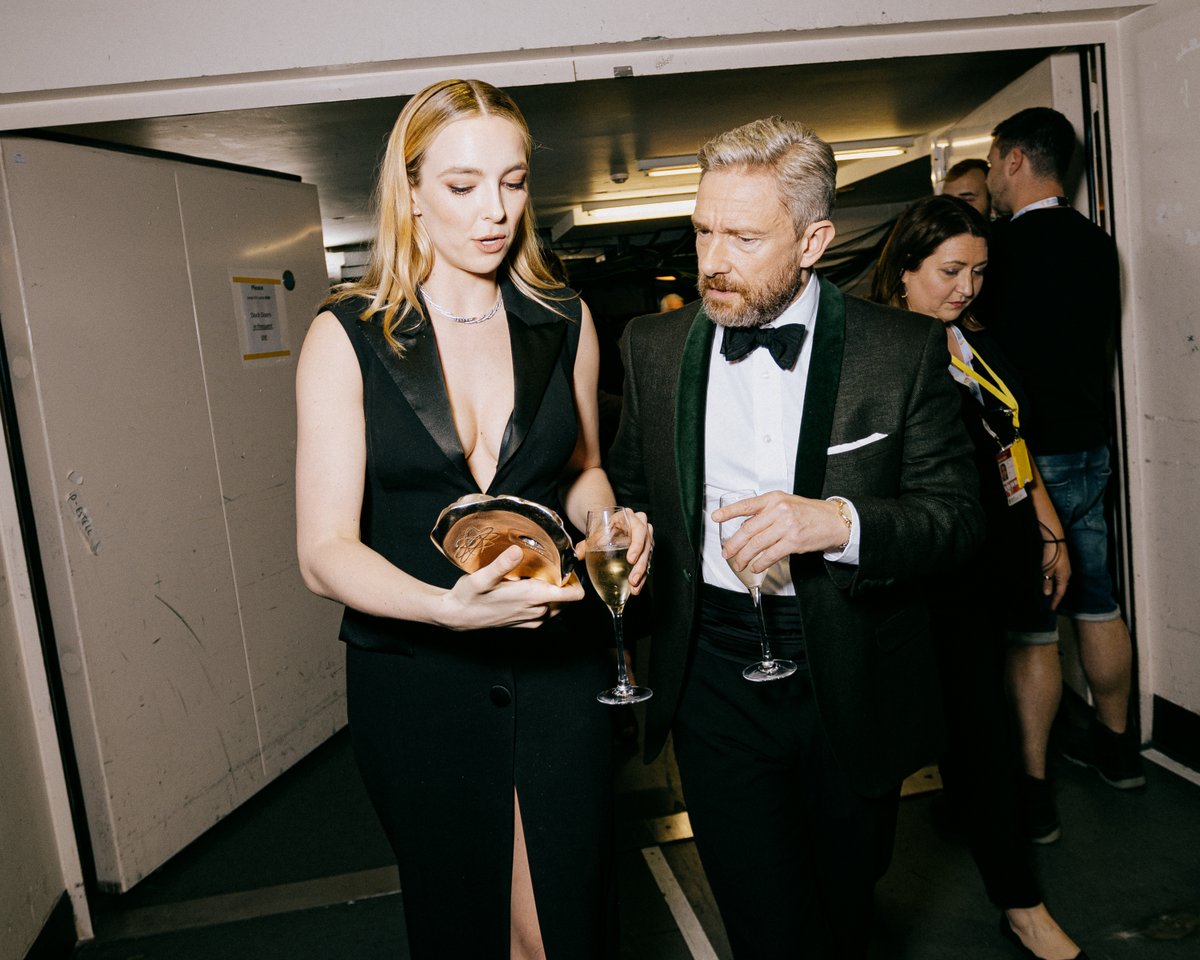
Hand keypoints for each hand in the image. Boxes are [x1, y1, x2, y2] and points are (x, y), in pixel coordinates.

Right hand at [439, 545, 584, 629]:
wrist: (458, 616)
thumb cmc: (469, 596)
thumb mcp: (482, 577)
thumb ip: (501, 564)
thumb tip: (516, 550)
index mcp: (533, 597)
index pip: (573, 594)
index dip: (577, 578)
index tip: (569, 563)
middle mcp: (537, 611)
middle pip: (568, 597)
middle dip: (566, 581)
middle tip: (553, 563)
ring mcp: (533, 619)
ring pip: (559, 605)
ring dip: (556, 590)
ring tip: (542, 573)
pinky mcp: (526, 624)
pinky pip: (547, 612)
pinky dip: (546, 600)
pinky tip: (531, 587)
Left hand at [576, 510, 653, 593]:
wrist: (611, 527)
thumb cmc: (605, 529)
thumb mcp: (596, 533)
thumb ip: (586, 544)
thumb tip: (578, 554)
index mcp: (629, 517)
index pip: (638, 529)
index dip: (637, 545)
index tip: (630, 559)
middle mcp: (642, 527)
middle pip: (646, 545)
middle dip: (640, 565)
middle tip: (633, 579)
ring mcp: (646, 539)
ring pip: (647, 556)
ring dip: (641, 573)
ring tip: (634, 587)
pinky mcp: (646, 551)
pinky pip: (647, 564)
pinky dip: (641, 577)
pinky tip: (635, 588)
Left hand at [712, 491, 844, 573]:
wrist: (832, 520)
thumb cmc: (807, 512)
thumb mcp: (785, 503)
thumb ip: (765, 512)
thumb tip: (744, 526)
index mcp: (773, 498)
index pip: (746, 505)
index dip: (728, 511)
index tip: (715, 517)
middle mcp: (779, 510)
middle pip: (748, 530)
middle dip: (734, 544)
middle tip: (726, 553)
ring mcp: (786, 526)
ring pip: (757, 544)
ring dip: (745, 557)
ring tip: (739, 564)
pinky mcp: (794, 541)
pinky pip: (771, 555)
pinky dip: (760, 563)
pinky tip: (755, 567)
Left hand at [1042, 537, 1070, 609]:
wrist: (1055, 539)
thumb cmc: (1051, 555)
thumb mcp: (1047, 570)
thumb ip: (1047, 582)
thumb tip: (1048, 593)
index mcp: (1064, 577)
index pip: (1060, 593)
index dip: (1055, 601)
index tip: (1052, 608)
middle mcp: (1067, 574)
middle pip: (1062, 588)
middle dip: (1056, 596)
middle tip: (1050, 604)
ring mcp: (1065, 568)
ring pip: (1060, 582)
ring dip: (1055, 588)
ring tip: (1049, 595)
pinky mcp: (1062, 563)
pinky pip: (1059, 576)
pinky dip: (1054, 581)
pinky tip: (1049, 582)